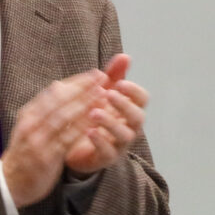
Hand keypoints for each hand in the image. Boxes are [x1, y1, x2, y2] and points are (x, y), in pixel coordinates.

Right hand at [0, 69, 105, 206]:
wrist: (9, 182)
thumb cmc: (25, 152)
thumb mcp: (28, 126)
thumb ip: (44, 108)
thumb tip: (59, 85)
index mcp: (28, 115)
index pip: (53, 92)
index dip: (76, 81)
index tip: (95, 73)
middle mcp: (31, 125)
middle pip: (60, 101)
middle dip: (83, 88)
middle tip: (103, 78)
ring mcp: (38, 141)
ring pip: (64, 118)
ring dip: (85, 105)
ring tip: (104, 95)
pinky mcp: (46, 157)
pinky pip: (68, 139)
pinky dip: (83, 128)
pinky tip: (97, 121)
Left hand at [64, 53, 147, 176]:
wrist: (72, 147)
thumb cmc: (92, 117)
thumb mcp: (101, 93)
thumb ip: (113, 76)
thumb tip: (125, 56)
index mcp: (130, 110)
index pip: (142, 99)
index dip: (134, 91)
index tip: (119, 83)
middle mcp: (130, 127)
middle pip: (138, 117)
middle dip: (124, 105)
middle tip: (108, 94)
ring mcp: (120, 144)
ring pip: (125, 135)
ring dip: (111, 122)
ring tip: (94, 113)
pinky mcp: (106, 158)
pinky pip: (108, 152)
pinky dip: (99, 141)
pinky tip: (88, 131)